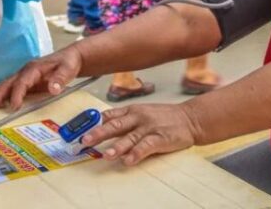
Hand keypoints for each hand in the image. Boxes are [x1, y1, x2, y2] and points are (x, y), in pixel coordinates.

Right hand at [0, 46, 82, 109]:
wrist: (71, 56)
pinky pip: (11, 86)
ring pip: (7, 83)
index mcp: (35, 68)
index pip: (23, 82)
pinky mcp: (26, 80)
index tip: (14, 106)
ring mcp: (25, 75)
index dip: (17, 94)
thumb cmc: (68, 62)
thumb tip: (53, 89)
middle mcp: (26, 70)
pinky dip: (0, 92)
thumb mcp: (68, 69)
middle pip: (10, 82)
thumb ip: (60, 79)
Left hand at [79, 103, 199, 165]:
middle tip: (85, 141)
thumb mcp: (142, 111)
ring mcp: (149, 127)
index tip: (80, 130)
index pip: (109, 115)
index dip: (94, 122)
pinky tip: (128, 161)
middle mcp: (138, 117)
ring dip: (116, 146)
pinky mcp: (160, 138)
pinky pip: (146, 147)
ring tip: (105, 155)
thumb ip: (125, 118)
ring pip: (129, 137)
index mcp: (132, 110)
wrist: (190, 118)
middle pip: (115, 125)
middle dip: (98, 133)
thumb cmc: (164, 116)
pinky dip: (136, 153)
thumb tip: (103, 125)